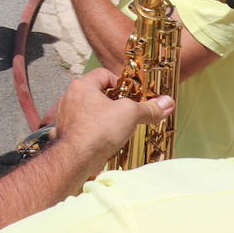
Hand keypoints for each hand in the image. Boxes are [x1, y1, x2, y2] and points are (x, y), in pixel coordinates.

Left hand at [54, 67, 173, 164]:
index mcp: (82, 85)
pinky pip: (86, 126)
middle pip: (98, 93)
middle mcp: (70, 97)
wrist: (77, 158)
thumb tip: (166, 103)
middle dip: (116, 102)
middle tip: (130, 112)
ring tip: (120, 127)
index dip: (122, 83)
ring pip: (92, 110)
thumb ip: (148, 108)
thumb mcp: (130, 114)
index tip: (134, 95)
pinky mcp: (68, 131)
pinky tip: (108, 138)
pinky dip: (97, 130)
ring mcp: (67, 115)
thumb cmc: (97, 130)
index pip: (105, 74)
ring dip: (107, 117)